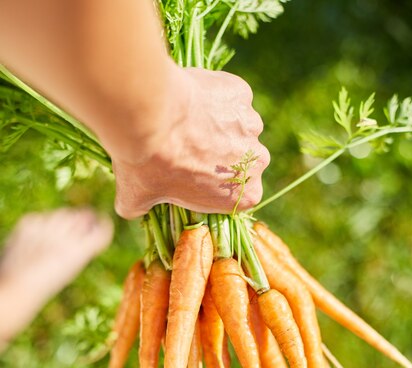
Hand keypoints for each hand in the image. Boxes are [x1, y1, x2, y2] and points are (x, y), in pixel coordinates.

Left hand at [112, 65, 269, 217]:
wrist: (150, 117)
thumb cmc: (149, 166)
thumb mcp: (138, 199)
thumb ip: (142, 207)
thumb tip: (132, 208)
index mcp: (246, 195)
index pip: (236, 194)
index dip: (212, 186)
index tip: (191, 177)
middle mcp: (258, 162)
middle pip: (240, 161)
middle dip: (218, 155)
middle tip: (186, 147)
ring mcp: (253, 124)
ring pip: (236, 127)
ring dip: (217, 126)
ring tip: (185, 122)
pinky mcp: (241, 93)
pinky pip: (229, 98)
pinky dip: (213, 99)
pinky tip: (189, 100)